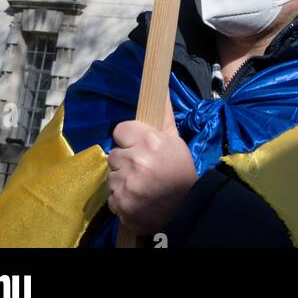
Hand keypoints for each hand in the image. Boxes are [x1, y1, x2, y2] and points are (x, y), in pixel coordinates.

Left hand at [107, 119, 197, 235]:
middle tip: (141, 169)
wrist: (186, 208)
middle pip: (114, 154)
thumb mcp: (175, 141)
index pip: (120, 130)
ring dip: (122, 181)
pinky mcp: (121, 204)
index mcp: (149, 141)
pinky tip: (136, 200)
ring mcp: (126, 184)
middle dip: (125, 161)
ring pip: (111, 177)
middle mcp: (135, 160)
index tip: (137, 147)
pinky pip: (111, 198)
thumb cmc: (180, 171)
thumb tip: (160, 89)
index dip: (128, 139)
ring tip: (139, 186)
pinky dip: (121, 200)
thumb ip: (163, 117)